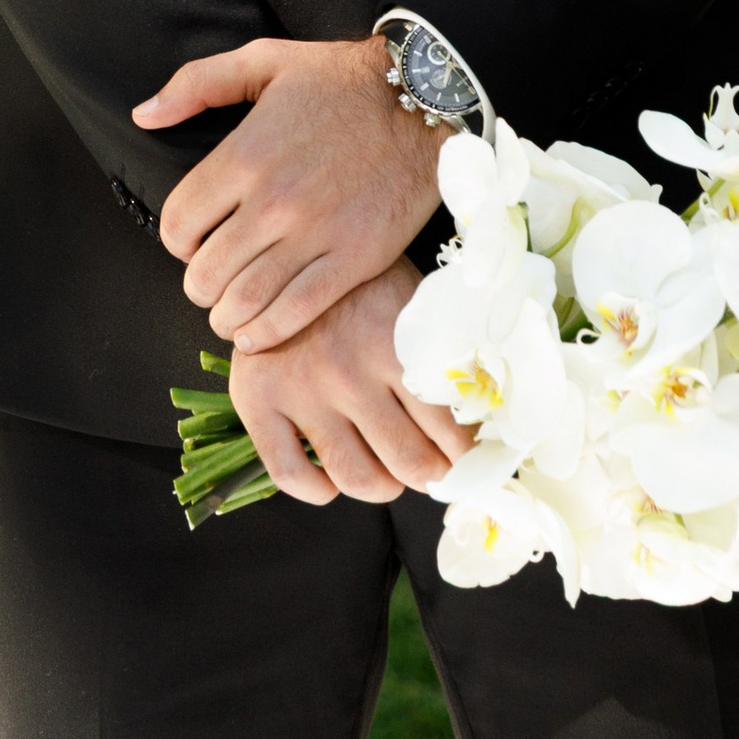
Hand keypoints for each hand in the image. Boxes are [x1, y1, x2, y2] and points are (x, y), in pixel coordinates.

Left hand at [132, 31, 445, 348]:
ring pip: (244, 302)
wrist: (423, 98)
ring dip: (226, 316)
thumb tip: (143, 115)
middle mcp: (273, 200)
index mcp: (243, 154)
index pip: (178, 223)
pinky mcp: (354, 259)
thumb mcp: (263, 59)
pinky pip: (295, 313)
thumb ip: (195, 85)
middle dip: (198, 284)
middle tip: (210, 281)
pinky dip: (266, 333)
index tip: (190, 240)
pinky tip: (259, 330)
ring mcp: (315, 233)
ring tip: (230, 311)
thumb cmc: (340, 78)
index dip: (176, 240)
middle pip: (205, 272)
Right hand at [230, 261, 463, 506]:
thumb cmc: (360, 280)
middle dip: (430, 475)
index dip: (464, 458)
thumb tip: (482, 419)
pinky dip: (317, 490)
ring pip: (356, 477)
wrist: (284, 248)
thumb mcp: (410, 301)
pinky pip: (289, 473)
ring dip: (383, 487)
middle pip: (408, 461)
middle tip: (430, 467)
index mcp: (393, 344)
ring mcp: (300, 388)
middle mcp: (348, 370)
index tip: (466, 461)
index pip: (448, 430)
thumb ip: (441, 355)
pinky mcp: (256, 398)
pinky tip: (330, 476)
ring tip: (387, 473)